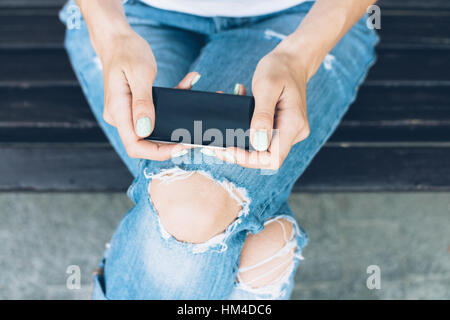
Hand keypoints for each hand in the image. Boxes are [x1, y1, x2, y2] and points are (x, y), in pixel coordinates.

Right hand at [100, 30, 197, 159]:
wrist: (117, 38)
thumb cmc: (126, 51)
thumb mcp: (140, 74)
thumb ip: (143, 103)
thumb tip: (144, 130)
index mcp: (118, 111)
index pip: (135, 145)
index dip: (158, 152)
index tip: (180, 147)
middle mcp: (120, 116)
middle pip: (145, 142)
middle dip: (171, 142)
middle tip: (194, 136)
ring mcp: (127, 113)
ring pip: (153, 128)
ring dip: (174, 121)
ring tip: (195, 103)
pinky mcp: (135, 107)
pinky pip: (155, 114)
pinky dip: (172, 105)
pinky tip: (188, 85)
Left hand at [215, 47, 309, 169]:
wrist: (292, 60)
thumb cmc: (279, 68)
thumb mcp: (266, 87)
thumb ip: (262, 115)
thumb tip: (257, 143)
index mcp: (293, 124)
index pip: (273, 158)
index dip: (250, 160)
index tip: (229, 150)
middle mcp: (294, 132)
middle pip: (266, 158)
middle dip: (241, 156)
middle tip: (218, 148)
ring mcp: (289, 131)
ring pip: (263, 150)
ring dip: (242, 146)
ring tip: (223, 134)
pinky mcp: (282, 127)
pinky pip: (263, 138)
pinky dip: (247, 134)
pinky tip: (236, 123)